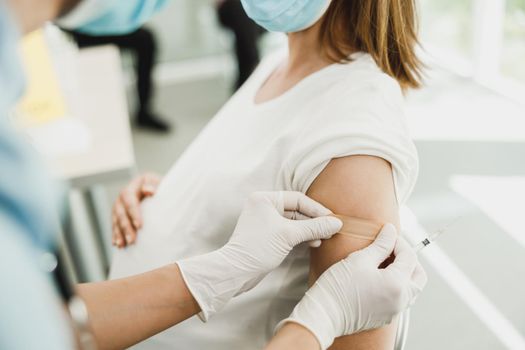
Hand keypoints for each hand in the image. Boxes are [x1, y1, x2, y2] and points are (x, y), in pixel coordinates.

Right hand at [111, 173, 160, 247]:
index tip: (139, 226)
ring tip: (122, 245)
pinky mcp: (119, 213)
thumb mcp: (161, 184)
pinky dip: (116, 235)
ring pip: (116, 220)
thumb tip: (148, 190)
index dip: (133, 213)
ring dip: (119, 233)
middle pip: (121, 212)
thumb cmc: (164, 188)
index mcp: (135, 185)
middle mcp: (124, 194)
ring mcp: (120, 204)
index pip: (130, 199)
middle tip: (132, 240)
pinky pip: (115, 225)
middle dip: (126, 227)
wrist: (161, 190)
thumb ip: (155, 186)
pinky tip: (117, 244)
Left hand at [177, 191, 342, 320]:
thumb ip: (314, 227)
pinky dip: (301, 236)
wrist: (236, 271)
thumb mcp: (289, 235)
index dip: (317, 209)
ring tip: (324, 238)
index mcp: (265, 199)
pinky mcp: (268, 235)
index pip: (298, 199)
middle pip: (297, 210)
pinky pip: (289, 232)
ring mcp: (266, 221)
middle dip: (314, 221)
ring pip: (294, 222)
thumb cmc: (258, 248)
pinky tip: (314, 243)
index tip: (332, 219)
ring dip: (309, 230)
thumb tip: (337, 223)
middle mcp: (264, 206)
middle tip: (331, 230)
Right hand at [278, 224, 426, 349]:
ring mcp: (394, 311)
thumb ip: (381, 244)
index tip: (386, 235)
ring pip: (411, 289)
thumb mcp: (360, 259)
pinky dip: (396, 286)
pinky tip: (378, 278)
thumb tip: (391, 231)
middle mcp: (401, 300)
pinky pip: (399, 299)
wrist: (324, 314)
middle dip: (408, 259)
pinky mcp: (384, 317)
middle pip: (418, 275)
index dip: (399, 242)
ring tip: (385, 262)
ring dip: (404, 273)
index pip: (409, 257)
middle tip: (391, 248)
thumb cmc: (339, 287)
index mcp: (397, 284)